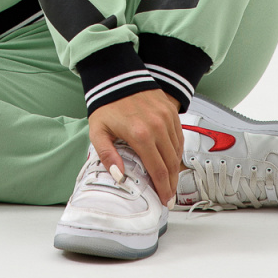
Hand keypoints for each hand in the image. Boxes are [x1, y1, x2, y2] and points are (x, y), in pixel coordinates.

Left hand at [87, 89, 183, 204]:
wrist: (115, 77)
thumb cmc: (106, 105)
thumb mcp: (98, 131)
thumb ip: (107, 155)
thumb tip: (119, 176)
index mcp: (140, 135)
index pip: (158, 169)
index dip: (163, 188)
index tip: (164, 200)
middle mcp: (158, 126)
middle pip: (171, 163)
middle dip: (172, 183)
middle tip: (169, 196)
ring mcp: (167, 117)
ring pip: (177, 151)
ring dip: (176, 169)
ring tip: (171, 181)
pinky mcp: (170, 111)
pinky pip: (179, 136)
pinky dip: (178, 150)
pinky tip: (173, 159)